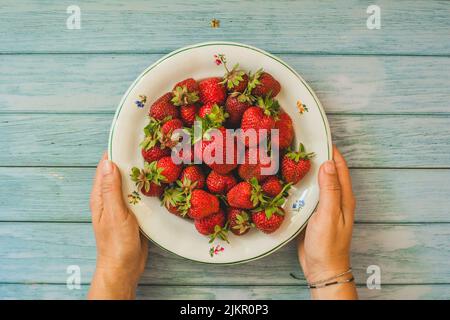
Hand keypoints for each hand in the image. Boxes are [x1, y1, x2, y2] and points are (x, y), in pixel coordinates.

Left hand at [88, 153, 147, 299]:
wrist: (124, 267)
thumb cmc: (116, 244)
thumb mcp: (115, 214)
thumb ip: (111, 189)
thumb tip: (108, 162)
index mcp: (101, 195)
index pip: (106, 165)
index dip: (116, 150)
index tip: (131, 138)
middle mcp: (110, 197)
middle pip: (120, 171)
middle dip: (132, 159)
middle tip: (151, 146)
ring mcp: (122, 204)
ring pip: (132, 182)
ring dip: (142, 172)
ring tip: (159, 159)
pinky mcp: (134, 212)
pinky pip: (140, 194)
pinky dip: (148, 186)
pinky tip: (160, 182)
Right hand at [298, 146, 356, 298]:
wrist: (322, 269)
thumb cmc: (328, 245)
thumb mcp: (328, 215)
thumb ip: (329, 190)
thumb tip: (328, 163)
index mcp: (343, 197)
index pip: (339, 166)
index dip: (330, 150)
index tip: (318, 135)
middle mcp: (335, 198)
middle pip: (328, 171)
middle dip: (318, 156)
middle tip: (300, 143)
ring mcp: (324, 206)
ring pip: (316, 181)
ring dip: (307, 169)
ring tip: (292, 157)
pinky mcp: (313, 213)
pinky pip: (308, 193)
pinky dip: (301, 183)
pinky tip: (289, 180)